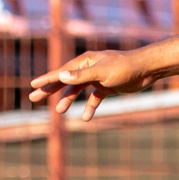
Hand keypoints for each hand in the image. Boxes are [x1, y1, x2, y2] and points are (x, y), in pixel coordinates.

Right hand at [29, 49, 155, 120]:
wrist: (146, 70)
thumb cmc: (124, 68)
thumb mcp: (101, 73)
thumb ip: (81, 76)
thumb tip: (61, 75)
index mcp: (85, 62)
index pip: (61, 72)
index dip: (47, 79)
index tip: (33, 85)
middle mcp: (89, 68)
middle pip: (65, 80)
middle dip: (50, 89)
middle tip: (34, 98)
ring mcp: (97, 78)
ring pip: (78, 90)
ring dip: (68, 100)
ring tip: (59, 111)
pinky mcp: (107, 87)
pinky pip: (94, 98)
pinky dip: (89, 107)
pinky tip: (85, 118)